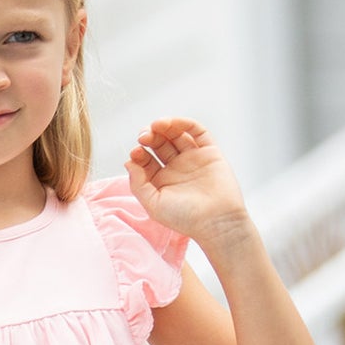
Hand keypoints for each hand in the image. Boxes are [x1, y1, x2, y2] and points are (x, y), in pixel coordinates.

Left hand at [127, 119, 249, 245]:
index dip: (138, 153)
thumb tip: (129, 162)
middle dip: (149, 137)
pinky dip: (184, 124)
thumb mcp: (153, 204)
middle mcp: (175, 168)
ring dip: (164, 127)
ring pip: (176, 135)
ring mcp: (192, 159)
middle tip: (144, 136)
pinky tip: (172, 124)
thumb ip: (138, 184)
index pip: (145, 160)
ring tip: (155, 126)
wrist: (216, 220)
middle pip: (159, 145)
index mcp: (160, 181)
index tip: (135, 153)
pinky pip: (197, 132)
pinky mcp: (209, 152)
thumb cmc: (184, 218)